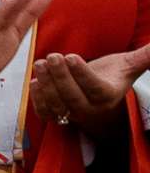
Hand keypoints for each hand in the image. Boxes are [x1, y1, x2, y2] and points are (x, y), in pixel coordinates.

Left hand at [32, 41, 149, 135]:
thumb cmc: (113, 76)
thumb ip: (146, 56)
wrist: (100, 98)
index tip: (71, 56)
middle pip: (72, 96)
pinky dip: (37, 100)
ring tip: (39, 64)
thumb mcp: (129, 65)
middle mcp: (89, 108)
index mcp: (107, 95)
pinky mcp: (57, 116)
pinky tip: (34, 81)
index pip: (94, 87)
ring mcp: (71, 114)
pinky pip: (44, 113)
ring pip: (56, 105)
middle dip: (60, 76)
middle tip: (51, 57)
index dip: (81, 73)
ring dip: (45, 85)